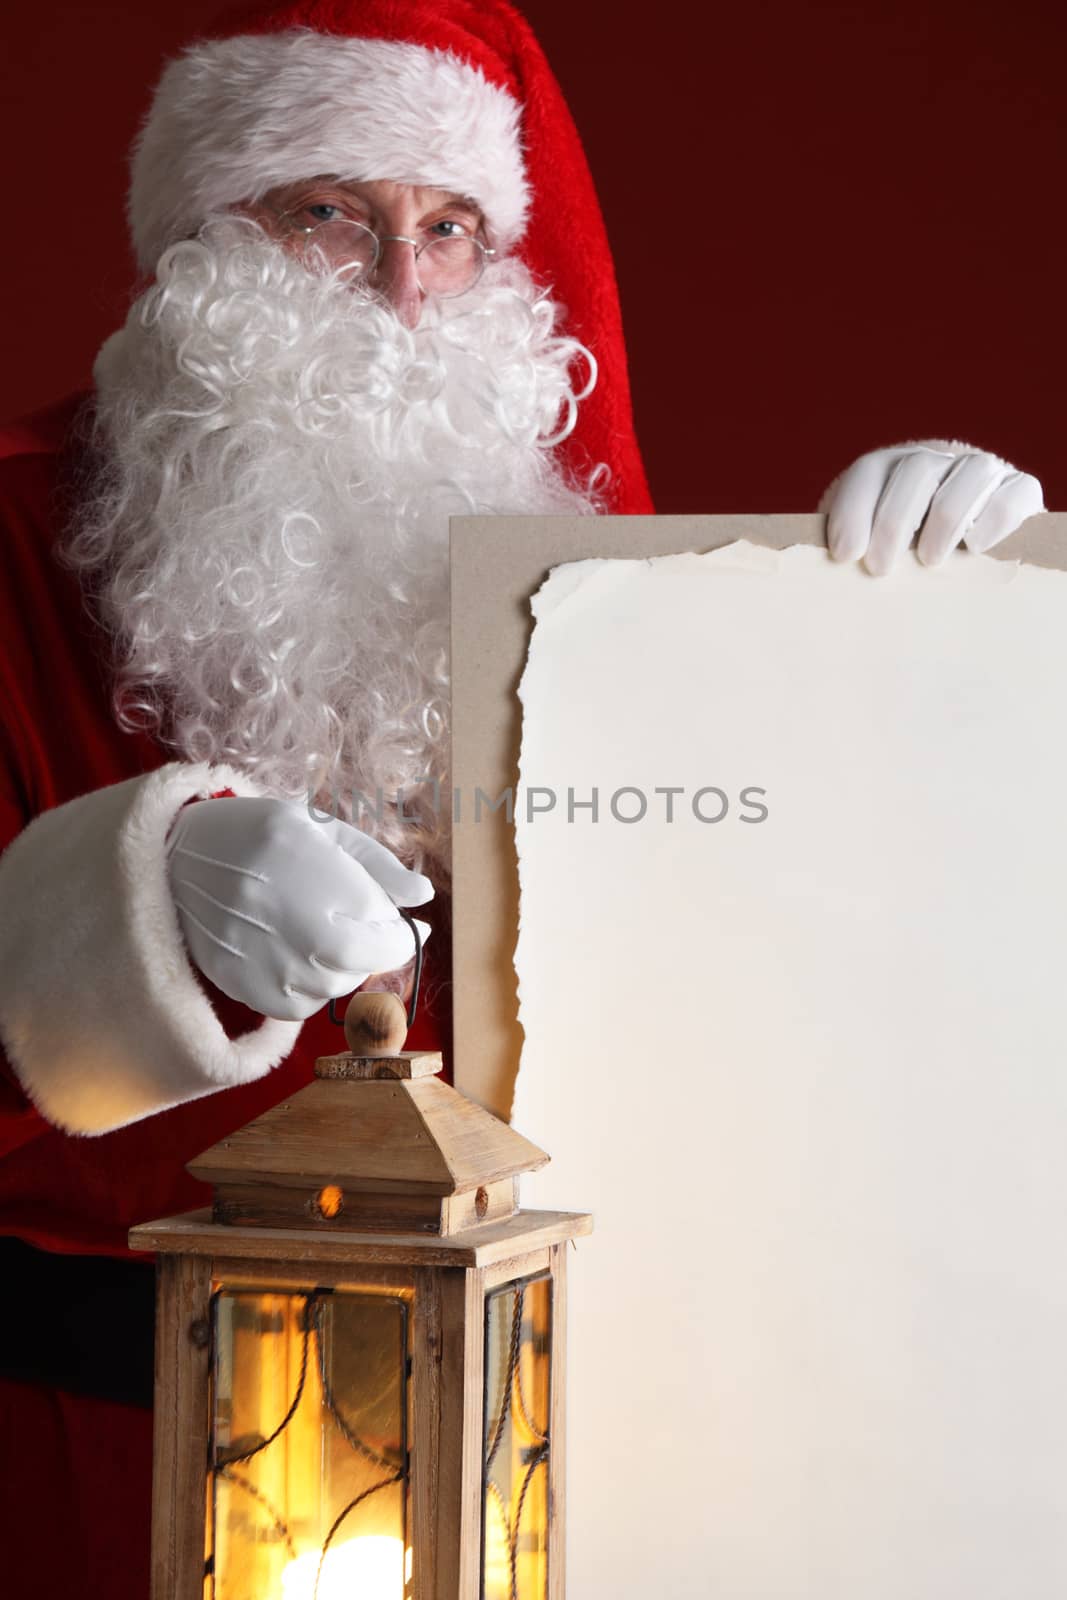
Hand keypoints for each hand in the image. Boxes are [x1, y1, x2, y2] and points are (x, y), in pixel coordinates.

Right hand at [166, 798, 431, 1020]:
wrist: (173, 855)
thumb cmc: (256, 834)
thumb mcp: (320, 828)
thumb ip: (377, 865)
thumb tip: (424, 896)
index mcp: (318, 875)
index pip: (388, 933)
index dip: (403, 931)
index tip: (405, 923)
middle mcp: (295, 926)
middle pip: (363, 962)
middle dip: (371, 945)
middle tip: (352, 919)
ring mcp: (267, 962)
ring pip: (333, 987)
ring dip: (340, 965)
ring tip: (314, 929)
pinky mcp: (243, 986)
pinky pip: (298, 1007)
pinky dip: (307, 986)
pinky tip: (292, 952)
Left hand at [822, 441, 1044, 575]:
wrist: (970, 552)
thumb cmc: (906, 559)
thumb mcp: (876, 550)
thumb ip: (856, 552)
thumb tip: (832, 574)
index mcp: (892, 470)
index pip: (870, 472)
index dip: (853, 509)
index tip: (844, 554)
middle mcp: (938, 462)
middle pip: (917, 470)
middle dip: (893, 521)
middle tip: (880, 568)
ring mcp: (981, 471)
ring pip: (969, 474)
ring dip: (945, 519)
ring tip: (929, 561)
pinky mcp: (1020, 489)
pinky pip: (1013, 493)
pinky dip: (994, 519)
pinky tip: (974, 547)